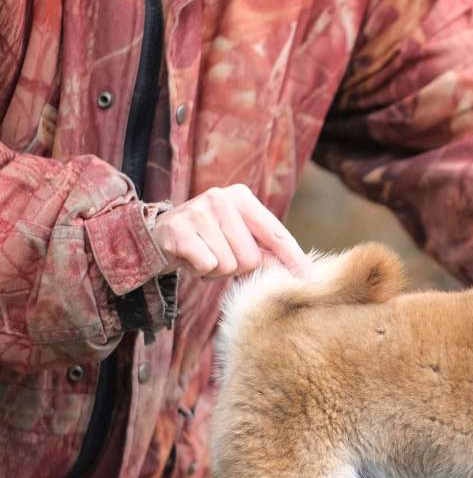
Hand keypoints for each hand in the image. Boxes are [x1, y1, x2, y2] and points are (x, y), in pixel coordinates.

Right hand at [153, 184, 309, 278]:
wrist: (158, 236)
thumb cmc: (210, 240)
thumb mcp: (240, 240)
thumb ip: (268, 253)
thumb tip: (302, 275)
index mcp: (243, 198)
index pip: (277, 234)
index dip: (294, 260)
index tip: (311, 280)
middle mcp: (222, 198)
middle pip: (251, 258)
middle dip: (238, 267)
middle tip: (220, 256)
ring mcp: (198, 211)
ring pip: (229, 265)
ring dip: (217, 270)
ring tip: (205, 255)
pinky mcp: (178, 229)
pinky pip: (207, 265)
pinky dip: (200, 271)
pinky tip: (191, 259)